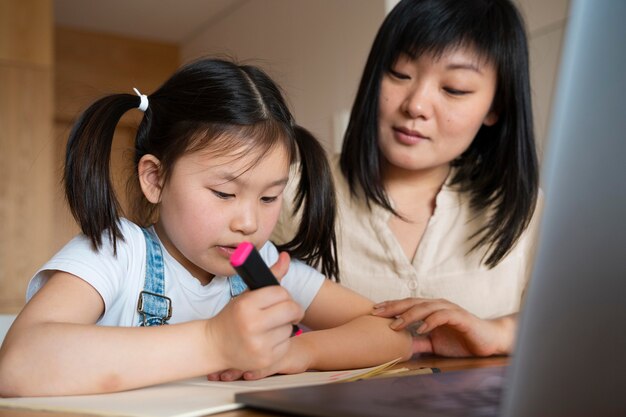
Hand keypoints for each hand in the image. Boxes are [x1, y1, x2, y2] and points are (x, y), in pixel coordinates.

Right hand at [206, 252, 303, 375]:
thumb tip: (287, 256)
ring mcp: (259, 345)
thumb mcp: (247, 295)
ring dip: (285, 326)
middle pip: (291, 309)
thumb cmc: (232, 317)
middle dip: (292, 309)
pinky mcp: (265, 360)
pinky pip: (287, 345)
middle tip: (286, 312)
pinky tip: (268, 340)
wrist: (213, 346)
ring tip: (270, 328)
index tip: (279, 299)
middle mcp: (252, 325)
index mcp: (246, 305)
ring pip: (290, 328)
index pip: (281, 292)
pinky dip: (282, 342)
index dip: (282, 295)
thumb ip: (270, 276)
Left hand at [372, 298, 514, 356]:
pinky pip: (443, 316)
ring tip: (395, 324)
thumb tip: (401, 348)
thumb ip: (420, 342)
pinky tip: (421, 328)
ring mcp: (449, 309)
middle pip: (412, 302)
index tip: (373, 312)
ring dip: (409, 315)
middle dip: (393, 307)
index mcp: (430, 310)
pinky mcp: (460, 317)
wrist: (489, 341)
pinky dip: (431, 321)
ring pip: (425, 307)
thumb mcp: (435, 343)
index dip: (390, 307)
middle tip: (376, 313)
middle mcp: (437, 306)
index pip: (406, 305)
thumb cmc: (462, 340)